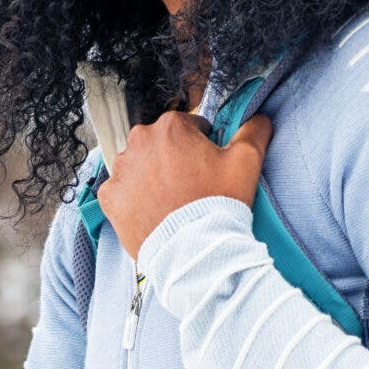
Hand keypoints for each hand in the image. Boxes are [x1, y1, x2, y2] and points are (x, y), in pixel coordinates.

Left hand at [96, 108, 273, 255]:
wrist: (193, 250)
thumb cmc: (218, 203)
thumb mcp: (246, 161)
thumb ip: (253, 131)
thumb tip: (259, 118)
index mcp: (171, 126)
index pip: (190, 127)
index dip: (202, 146)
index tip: (207, 168)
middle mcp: (139, 141)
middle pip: (161, 144)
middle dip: (174, 159)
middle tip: (191, 187)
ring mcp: (121, 170)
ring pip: (139, 166)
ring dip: (152, 177)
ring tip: (172, 202)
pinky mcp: (109, 197)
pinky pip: (121, 190)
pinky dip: (134, 198)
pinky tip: (153, 211)